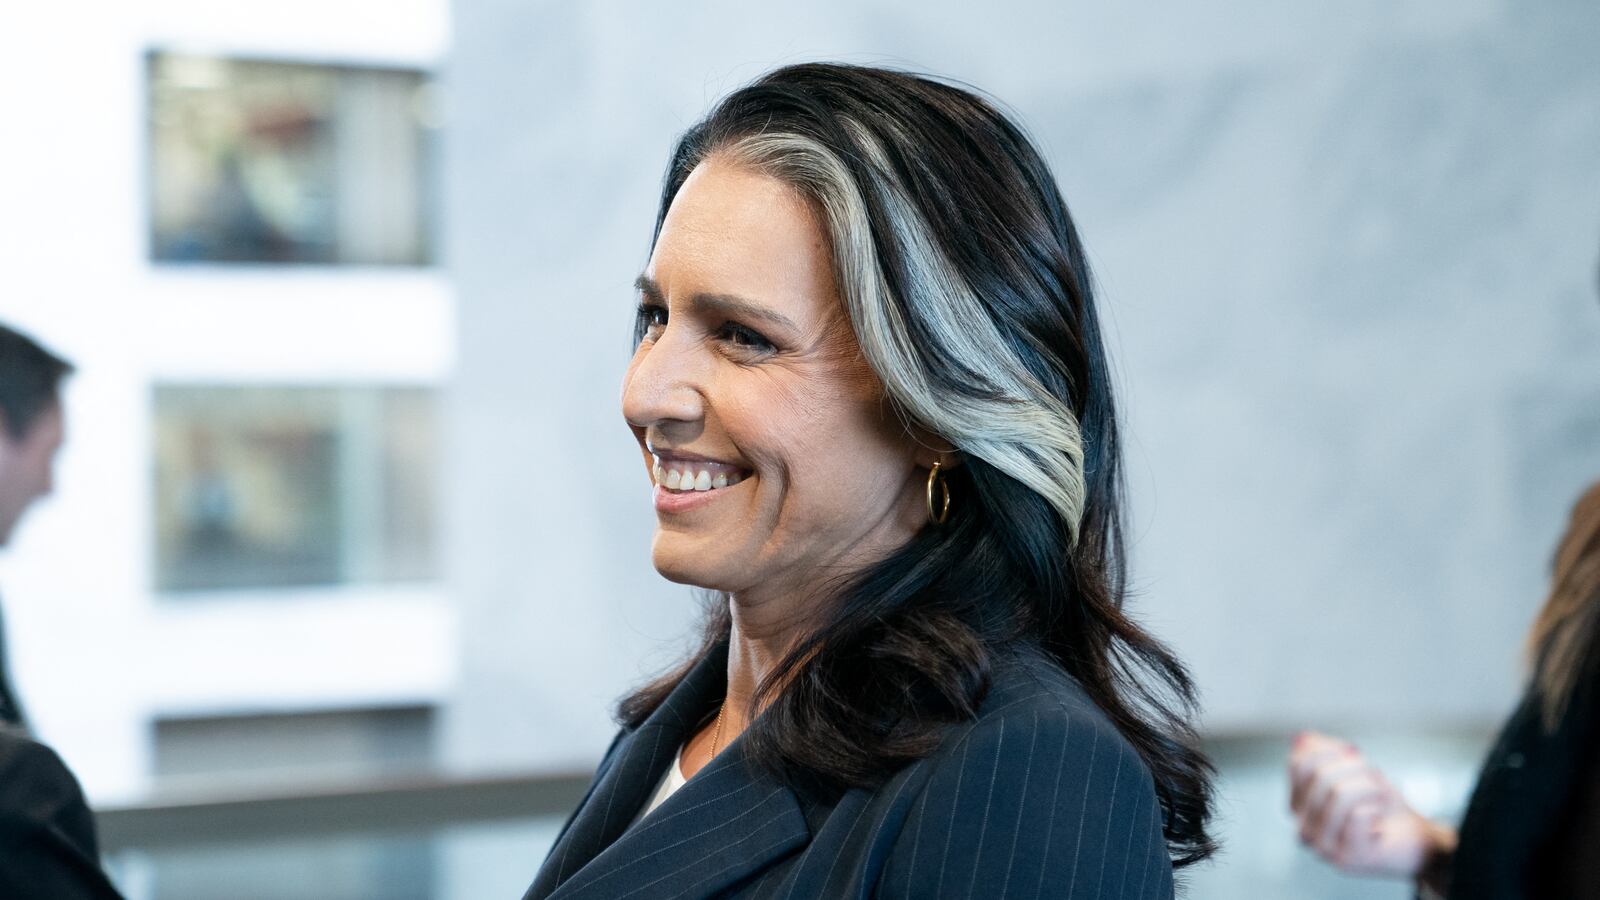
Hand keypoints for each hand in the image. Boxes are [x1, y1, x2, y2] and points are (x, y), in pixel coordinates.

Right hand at [1286, 731, 1454, 878]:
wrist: (1416, 840)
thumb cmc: (1382, 805)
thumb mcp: (1354, 770)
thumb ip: (1324, 752)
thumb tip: (1301, 738)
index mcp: (1299, 808)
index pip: (1299, 764)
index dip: (1331, 751)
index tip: (1355, 755)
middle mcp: (1303, 830)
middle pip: (1320, 776)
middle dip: (1356, 768)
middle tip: (1375, 780)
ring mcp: (1323, 847)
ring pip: (1338, 793)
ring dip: (1370, 788)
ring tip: (1381, 798)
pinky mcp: (1347, 858)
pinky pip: (1358, 815)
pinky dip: (1377, 807)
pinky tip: (1381, 820)